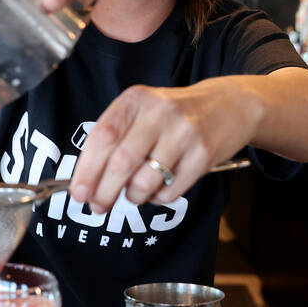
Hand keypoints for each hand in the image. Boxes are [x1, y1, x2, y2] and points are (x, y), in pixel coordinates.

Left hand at [69, 79, 262, 213]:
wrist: (229, 106)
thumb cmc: (173, 115)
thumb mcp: (143, 112)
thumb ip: (115, 138)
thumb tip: (86, 181)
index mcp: (136, 100)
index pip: (103, 137)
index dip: (87, 169)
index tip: (78, 193)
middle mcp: (159, 112)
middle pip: (121, 163)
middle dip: (104, 192)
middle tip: (98, 206)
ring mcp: (184, 133)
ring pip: (145, 182)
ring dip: (133, 196)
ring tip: (134, 193)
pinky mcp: (203, 155)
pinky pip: (170, 191)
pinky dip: (158, 198)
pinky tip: (160, 188)